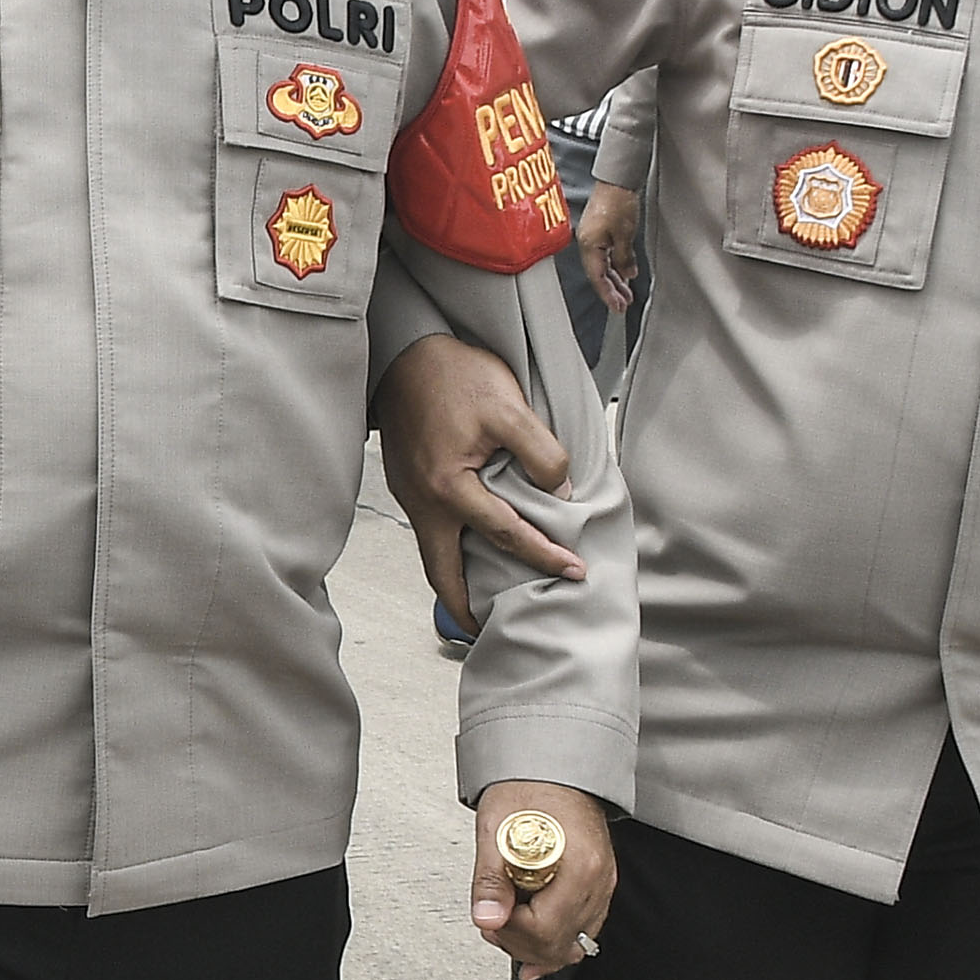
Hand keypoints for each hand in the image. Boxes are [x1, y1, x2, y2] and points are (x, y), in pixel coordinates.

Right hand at [375, 330, 586, 637]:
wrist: (405, 350)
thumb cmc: (454, 374)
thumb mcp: (510, 406)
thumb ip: (540, 453)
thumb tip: (559, 489)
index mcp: (448, 487)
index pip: (505, 534)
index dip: (544, 555)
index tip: (574, 571)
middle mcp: (422, 501)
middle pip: (442, 573)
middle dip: (465, 607)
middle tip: (490, 630)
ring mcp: (408, 493)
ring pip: (433, 552)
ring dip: (456, 578)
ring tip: (484, 595)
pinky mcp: (405, 481)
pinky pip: (429, 528)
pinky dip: (449, 549)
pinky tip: (469, 544)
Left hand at [472, 781, 612, 979]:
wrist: (551, 767)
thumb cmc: (528, 787)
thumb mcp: (495, 831)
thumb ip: (490, 881)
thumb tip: (487, 919)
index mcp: (578, 868)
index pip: (545, 930)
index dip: (510, 931)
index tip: (490, 916)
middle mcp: (598, 881)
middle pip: (561, 944)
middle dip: (520, 944)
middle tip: (493, 924)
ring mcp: (602, 885)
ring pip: (574, 944)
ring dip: (536, 946)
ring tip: (507, 927)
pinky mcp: (598, 886)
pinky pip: (582, 929)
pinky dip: (556, 939)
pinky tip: (533, 941)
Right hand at [576, 181, 641, 314]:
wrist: (616, 180)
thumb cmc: (617, 202)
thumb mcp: (625, 234)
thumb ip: (625, 258)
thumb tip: (627, 274)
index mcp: (589, 245)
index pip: (598, 277)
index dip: (608, 294)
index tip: (618, 307)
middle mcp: (587, 243)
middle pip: (599, 274)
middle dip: (611, 291)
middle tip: (623, 305)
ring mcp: (592, 237)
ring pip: (603, 265)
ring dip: (615, 280)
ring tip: (626, 293)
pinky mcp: (599, 230)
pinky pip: (605, 255)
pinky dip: (615, 266)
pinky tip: (624, 272)